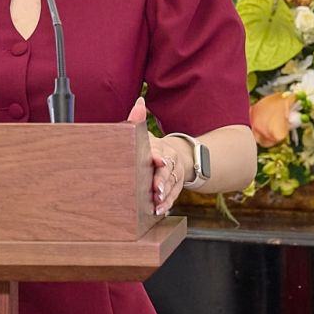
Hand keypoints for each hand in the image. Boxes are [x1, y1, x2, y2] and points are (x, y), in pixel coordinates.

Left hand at [127, 99, 184, 215]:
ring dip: (164, 196)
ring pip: (171, 186)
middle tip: (156, 189)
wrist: (176, 155)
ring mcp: (174, 175)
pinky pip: (173, 196)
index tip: (156, 160)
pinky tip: (160, 211)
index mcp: (160, 147)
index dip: (157, 155)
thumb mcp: (145, 134)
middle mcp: (170, 161)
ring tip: (157, 205)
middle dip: (162, 180)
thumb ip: (138, 121)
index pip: (159, 150)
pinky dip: (167, 204)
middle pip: (167, 171)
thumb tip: (139, 102)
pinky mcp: (175, 187)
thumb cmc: (152, 146)